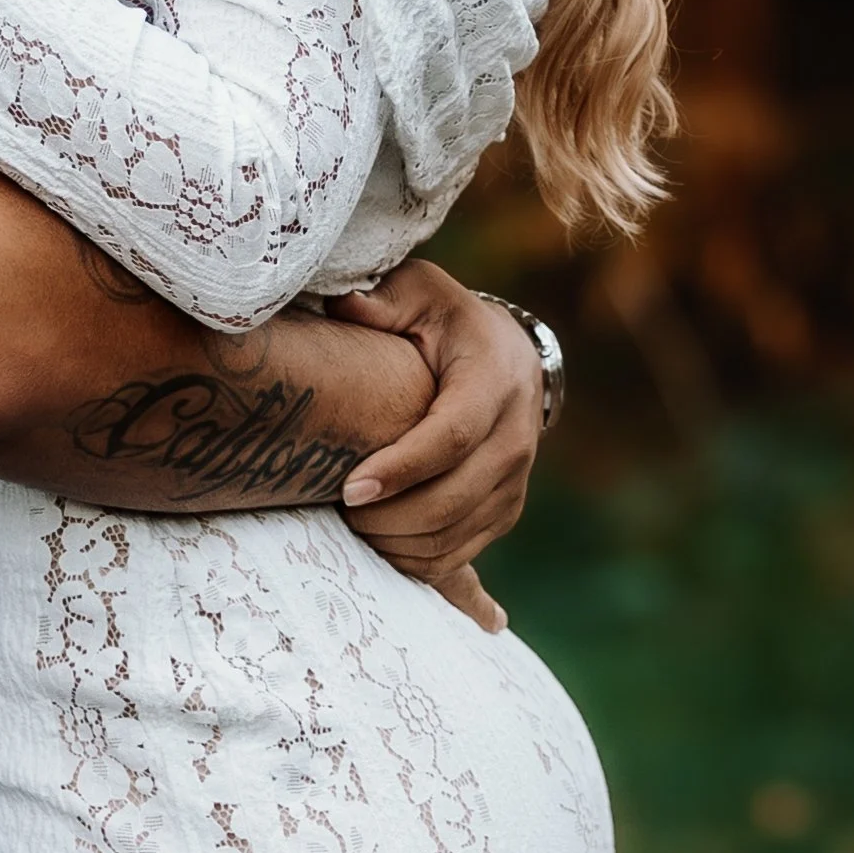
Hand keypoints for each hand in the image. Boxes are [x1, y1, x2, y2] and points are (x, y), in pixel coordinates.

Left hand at [327, 261, 545, 634]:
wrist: (508, 355)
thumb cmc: (447, 320)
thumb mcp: (420, 292)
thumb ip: (383, 300)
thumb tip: (344, 305)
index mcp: (494, 382)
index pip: (451, 437)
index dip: (401, 468)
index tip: (348, 487)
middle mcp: (516, 437)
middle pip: (451, 499)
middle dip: (387, 516)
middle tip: (337, 508)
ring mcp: (516, 481)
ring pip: (453, 535)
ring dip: (395, 542)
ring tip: (351, 523)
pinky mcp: (507, 510)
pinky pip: (459, 553)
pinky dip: (414, 560)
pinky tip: (378, 539)